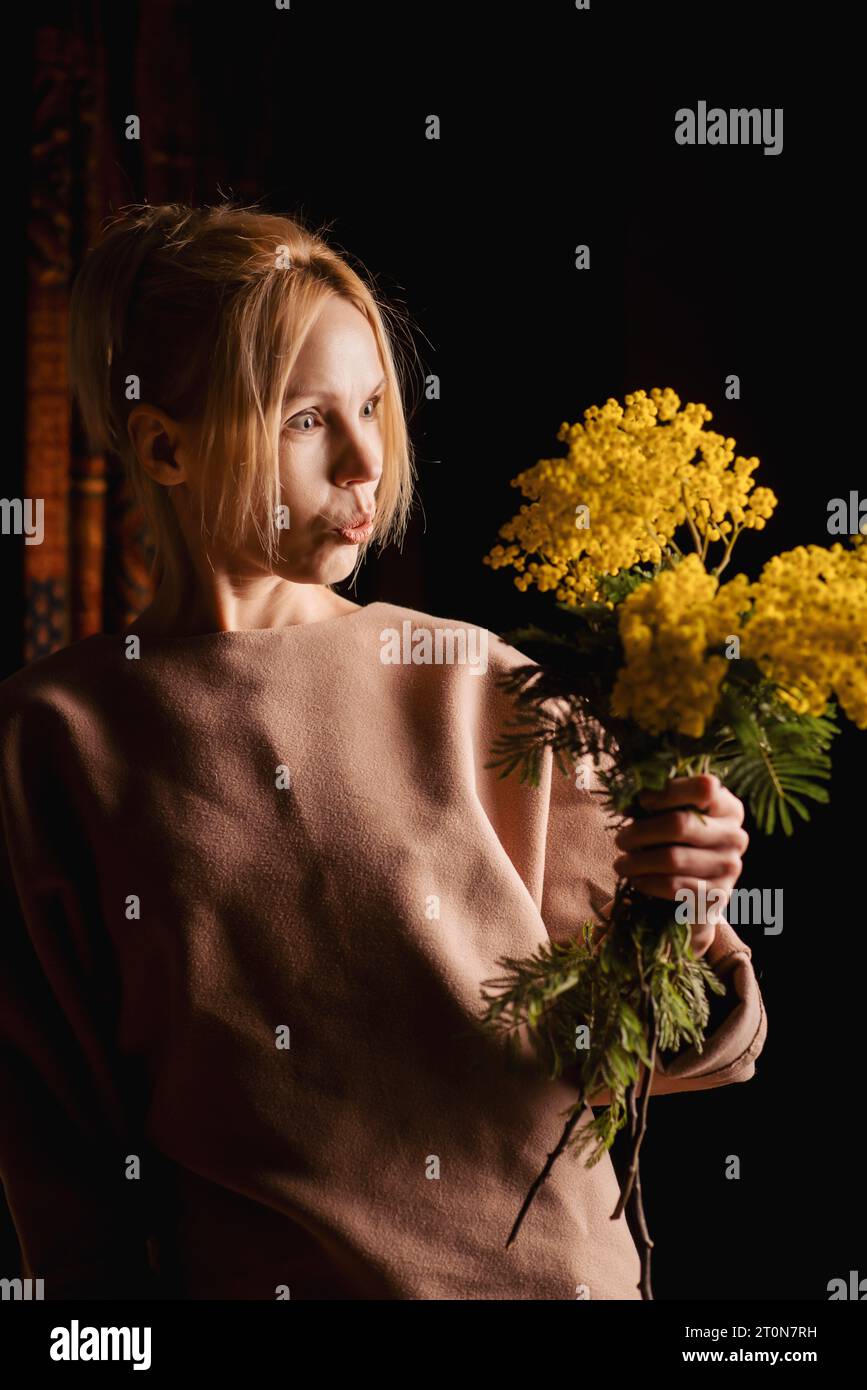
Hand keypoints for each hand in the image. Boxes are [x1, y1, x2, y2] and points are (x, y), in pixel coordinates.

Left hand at [611, 773, 748, 956]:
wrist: (696, 884)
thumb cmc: (678, 838)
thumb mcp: (673, 813)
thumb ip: (656, 802)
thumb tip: (627, 802)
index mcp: (728, 807)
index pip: (704, 788)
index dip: (668, 791)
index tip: (641, 800)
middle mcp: (735, 835)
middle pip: (680, 825)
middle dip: (641, 832)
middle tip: (621, 840)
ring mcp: (730, 866)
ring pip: (673, 858)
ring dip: (638, 861)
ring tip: (621, 863)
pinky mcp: (718, 894)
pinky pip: (675, 886)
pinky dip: (648, 882)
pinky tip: (636, 879)